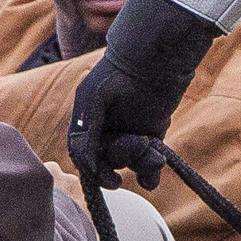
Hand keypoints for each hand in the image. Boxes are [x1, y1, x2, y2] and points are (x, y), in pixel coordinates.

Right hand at [67, 0, 217, 188]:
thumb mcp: (93, 98)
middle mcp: (106, 134)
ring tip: (156, 154)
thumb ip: (87, 130)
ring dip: (142, 164)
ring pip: (131, 165)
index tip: (111, 179)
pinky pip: (147, 166)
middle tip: (141, 143)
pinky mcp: (152, 136)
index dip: (95, 171)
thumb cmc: (117, 74)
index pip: (85, 157)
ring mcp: (129, 136)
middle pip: (109, 161)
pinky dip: (150, 174)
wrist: (153, 61)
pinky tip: (154, 174)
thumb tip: (86, 164)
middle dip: (124, 158)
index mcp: (87, 125)